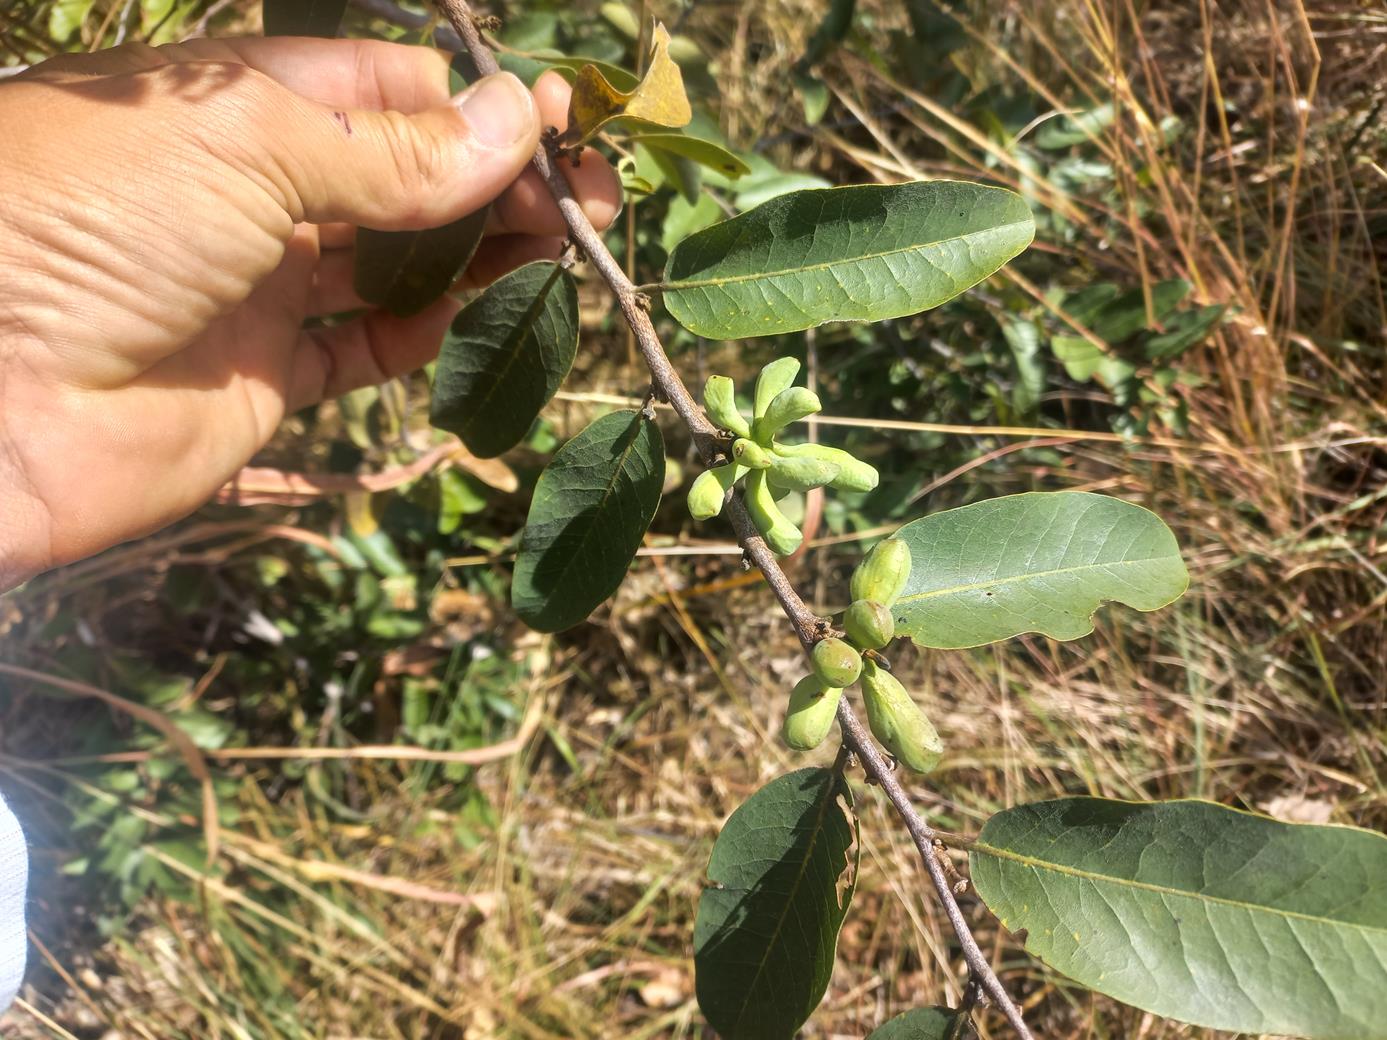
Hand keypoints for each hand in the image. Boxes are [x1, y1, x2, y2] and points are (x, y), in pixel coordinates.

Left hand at [0, 37, 619, 589]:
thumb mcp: (251, 146)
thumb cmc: (92, 223)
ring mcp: (259, 286)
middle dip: (495, 183)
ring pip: (395, 265)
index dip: (472, 102)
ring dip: (478, 258)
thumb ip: (395, 148)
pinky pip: (362, 353)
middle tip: (587, 203)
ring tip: (564, 253)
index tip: (558, 126)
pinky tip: (476, 319)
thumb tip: (519, 121)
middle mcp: (251, 189)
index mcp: (238, 105)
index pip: (383, 86)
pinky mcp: (264, 379)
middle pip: (402, 176)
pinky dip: (424, 337)